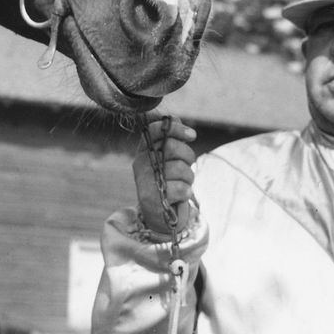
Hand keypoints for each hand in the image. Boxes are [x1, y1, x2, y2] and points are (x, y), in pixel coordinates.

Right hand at [133, 115, 196, 234]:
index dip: (176, 129)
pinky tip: (181, 194)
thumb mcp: (168, 159)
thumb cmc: (167, 182)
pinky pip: (180, 188)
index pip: (155, 130)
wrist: (160, 215)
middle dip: (188, 155)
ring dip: (189, 176)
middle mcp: (140, 164)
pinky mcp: (151, 199)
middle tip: (189, 164)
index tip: (192, 135)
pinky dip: (186, 192)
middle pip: (171, 146)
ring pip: (179, 168)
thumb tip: (174, 118)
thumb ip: (170, 139)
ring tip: (184, 182)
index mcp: (144, 151)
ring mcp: (144, 181)